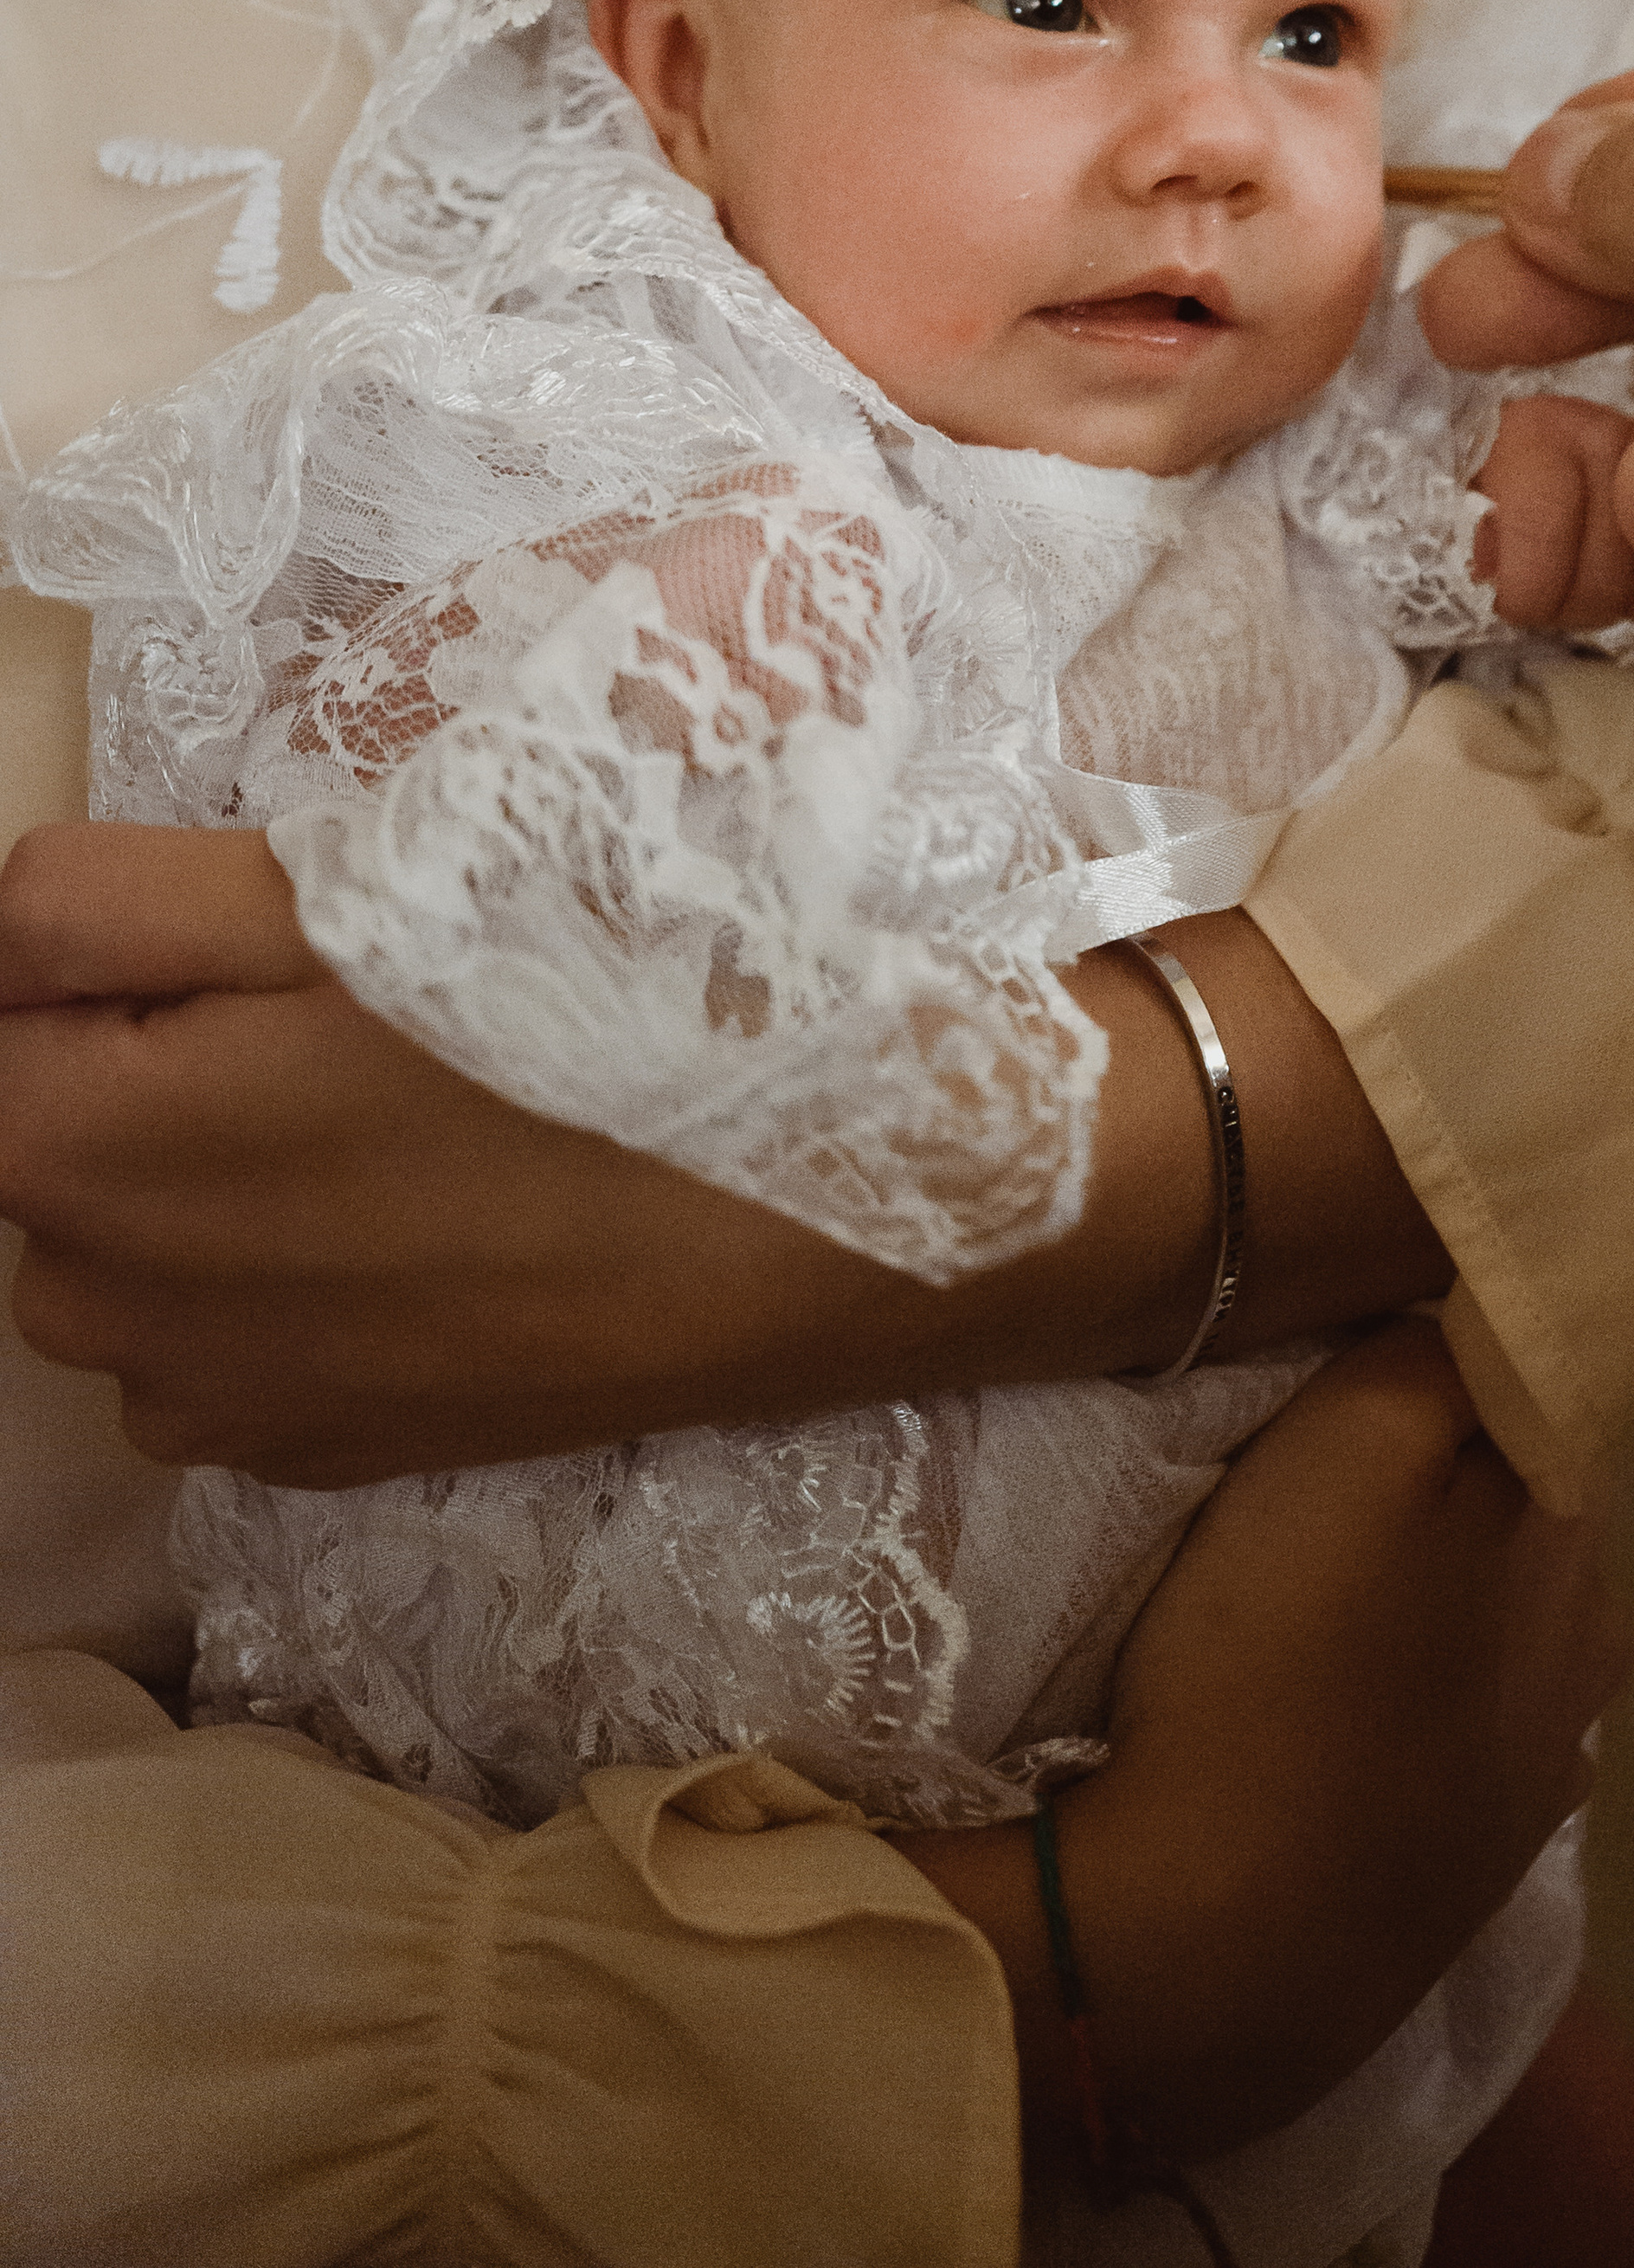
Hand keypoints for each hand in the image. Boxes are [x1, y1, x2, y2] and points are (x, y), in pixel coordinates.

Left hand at [0, 828, 1446, 1480]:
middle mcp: (120, 1306)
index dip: (94, 941)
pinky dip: (282, 1271)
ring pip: (135, 1244)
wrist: (843, 1209)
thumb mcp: (356, 891)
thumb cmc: (619, 1011)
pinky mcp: (341, 1452)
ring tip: (394, 1098)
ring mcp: (233, 1402)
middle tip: (342, 991)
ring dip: (205, 1163)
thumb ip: (104, 908)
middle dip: (139, 1050)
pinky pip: (233, 1339)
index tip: (239, 920)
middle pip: (43, 1135)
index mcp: (91, 1145)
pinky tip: (427, 1212)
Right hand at [898, 1322, 1625, 2162]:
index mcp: (1578, 1531)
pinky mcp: (1469, 1865)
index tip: (1359, 1345)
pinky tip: (1334, 1714)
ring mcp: (1542, 1773)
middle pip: (1521, 1505)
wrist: (1215, 1940)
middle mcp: (1593, 1648)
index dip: (1458, 1352)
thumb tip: (1479, 1310)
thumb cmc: (1281, 1660)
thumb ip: (1443, 1349)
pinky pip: (1450, 1733)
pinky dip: (1403, 1709)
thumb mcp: (1358, 1437)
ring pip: (1492, 1624)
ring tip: (1305, 1596)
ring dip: (1424, 1597)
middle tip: (1310, 1465)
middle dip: (1443, 1476)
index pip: (1547, 1388)